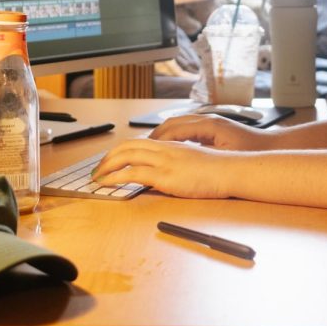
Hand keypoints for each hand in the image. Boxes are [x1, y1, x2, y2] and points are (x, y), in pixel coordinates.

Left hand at [93, 138, 235, 198]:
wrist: (230, 170)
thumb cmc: (217, 170)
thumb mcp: (193, 163)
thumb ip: (176, 165)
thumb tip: (164, 175)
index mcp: (171, 145)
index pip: (138, 142)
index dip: (121, 150)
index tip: (111, 160)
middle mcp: (164, 149)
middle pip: (127, 146)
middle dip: (108, 157)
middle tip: (97, 169)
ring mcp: (163, 161)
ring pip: (125, 156)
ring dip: (106, 166)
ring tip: (96, 177)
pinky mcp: (164, 175)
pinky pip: (132, 173)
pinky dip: (115, 177)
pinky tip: (107, 183)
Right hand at [150, 114, 279, 150]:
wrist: (271, 146)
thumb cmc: (251, 151)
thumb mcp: (226, 157)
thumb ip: (203, 157)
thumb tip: (181, 159)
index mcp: (208, 125)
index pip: (174, 129)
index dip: (157, 141)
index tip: (143, 150)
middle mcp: (207, 119)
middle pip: (172, 123)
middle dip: (154, 135)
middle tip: (139, 148)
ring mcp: (209, 122)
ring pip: (178, 124)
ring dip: (163, 134)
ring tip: (149, 148)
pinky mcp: (213, 127)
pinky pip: (187, 128)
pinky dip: (174, 136)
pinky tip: (170, 148)